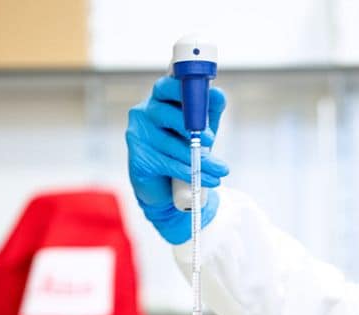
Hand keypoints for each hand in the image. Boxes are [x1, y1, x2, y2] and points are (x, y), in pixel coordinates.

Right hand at [126, 76, 228, 243]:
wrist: (166, 185)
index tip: (204, 97)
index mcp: (160, 98)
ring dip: (199, 158)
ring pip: (170, 144)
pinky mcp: (138, 159)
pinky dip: (191, 172)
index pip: (167, 85)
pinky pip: (168, 164)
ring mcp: (137, 135)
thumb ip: (209, 109)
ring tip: (221, 170)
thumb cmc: (185, 147)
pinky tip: (210, 179)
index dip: (184, 89)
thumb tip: (217, 94)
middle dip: (190, 125)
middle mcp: (144, 112)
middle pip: (165, 113)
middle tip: (211, 138)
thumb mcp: (202, 126)